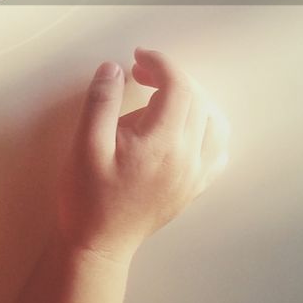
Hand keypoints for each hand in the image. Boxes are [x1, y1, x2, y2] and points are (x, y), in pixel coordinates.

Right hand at [57, 48, 230, 262]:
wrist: (99, 244)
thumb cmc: (88, 197)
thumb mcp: (84, 145)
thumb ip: (101, 102)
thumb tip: (114, 68)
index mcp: (162, 144)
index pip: (178, 87)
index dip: (160, 63)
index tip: (137, 57)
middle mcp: (188, 158)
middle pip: (196, 99)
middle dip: (170, 76)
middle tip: (139, 73)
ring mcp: (195, 174)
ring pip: (214, 121)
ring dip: (192, 99)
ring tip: (161, 95)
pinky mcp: (194, 187)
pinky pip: (218, 149)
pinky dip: (208, 128)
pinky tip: (185, 126)